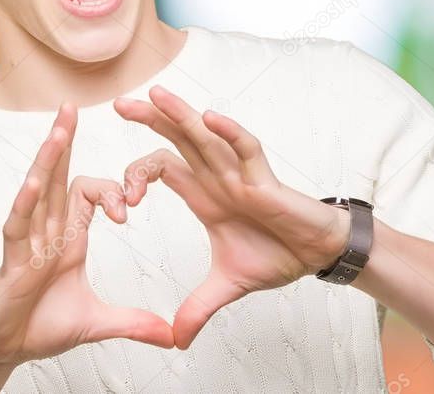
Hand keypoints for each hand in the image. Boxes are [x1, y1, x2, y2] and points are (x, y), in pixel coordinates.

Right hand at [0, 103, 173, 369]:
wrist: (3, 352)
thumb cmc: (40, 327)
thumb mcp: (97, 323)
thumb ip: (134, 323)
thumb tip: (171, 336)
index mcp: (67, 236)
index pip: (89, 193)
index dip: (113, 193)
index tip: (128, 210)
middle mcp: (46, 230)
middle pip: (57, 175)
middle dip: (64, 140)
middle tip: (72, 105)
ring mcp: (26, 242)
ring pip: (37, 191)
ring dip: (49, 159)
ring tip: (58, 128)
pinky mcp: (11, 260)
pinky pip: (18, 225)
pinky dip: (27, 204)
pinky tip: (35, 182)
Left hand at [114, 86, 350, 348]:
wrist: (315, 256)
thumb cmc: (276, 256)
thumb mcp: (226, 285)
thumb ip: (198, 307)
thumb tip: (176, 339)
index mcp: (203, 194)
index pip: (162, 168)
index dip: (137, 175)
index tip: (122, 201)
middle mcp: (218, 176)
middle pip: (178, 140)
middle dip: (150, 120)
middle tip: (118, 104)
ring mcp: (240, 174)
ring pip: (206, 136)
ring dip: (181, 115)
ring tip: (155, 95)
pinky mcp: (264, 179)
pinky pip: (246, 148)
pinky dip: (229, 132)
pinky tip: (210, 118)